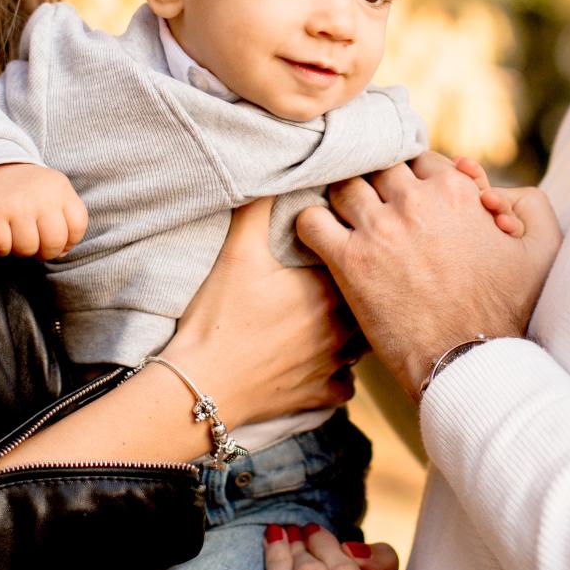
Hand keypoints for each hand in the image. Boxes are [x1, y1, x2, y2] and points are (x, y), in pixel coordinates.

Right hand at [0, 163, 87, 258]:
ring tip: (17, 237)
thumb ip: (67, 221)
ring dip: (22, 251)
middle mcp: (41, 196)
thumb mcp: (56, 194)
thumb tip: (62, 253)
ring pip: (27, 248)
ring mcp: (16, 204)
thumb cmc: (31, 192)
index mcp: (61, 189)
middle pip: (54, 243)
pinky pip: (1, 247)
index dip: (68, 241)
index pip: (78, 226)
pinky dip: (1, 249)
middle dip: (45, 252)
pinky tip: (1, 236)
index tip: (54, 236)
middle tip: (36, 242)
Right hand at [164, 198, 355, 428]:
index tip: (338, 251)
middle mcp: (340, 326)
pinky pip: (345, 385)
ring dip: (352, 333)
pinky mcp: (320, 394)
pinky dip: (338, 376)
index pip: (358, 262)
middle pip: (367, 302)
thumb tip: (271, 175)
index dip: (350, 256)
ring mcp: (333, 364)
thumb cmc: (219, 316)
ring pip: (362, 345)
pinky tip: (323, 365)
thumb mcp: (237, 252)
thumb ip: (258, 209)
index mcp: (327, 288)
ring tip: (332, 320)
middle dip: (359, 292)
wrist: (202, 384)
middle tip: (343, 282)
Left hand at [297, 151, 561, 399]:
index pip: (419, 160)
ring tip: (347, 219)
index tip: (413, 203)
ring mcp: (379, 229)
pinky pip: (311, 221)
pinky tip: (321, 236)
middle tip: (378, 208)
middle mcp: (414, 201)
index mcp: (454, 191)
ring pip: (344, 186)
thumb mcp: (541, 249)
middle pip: (379, 167)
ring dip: (344, 199)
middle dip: (379, 183)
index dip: (415, 180)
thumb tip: (491, 188)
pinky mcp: (351, 262)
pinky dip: (310, 222)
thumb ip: (529, 204)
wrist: (471, 362)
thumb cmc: (508, 310)